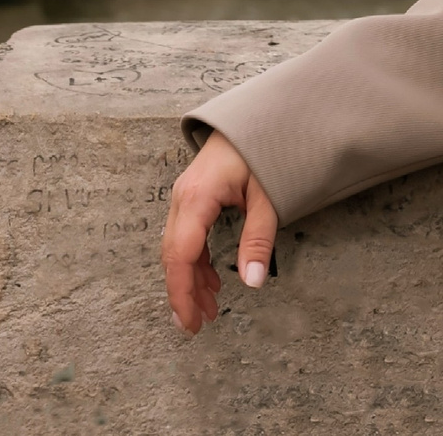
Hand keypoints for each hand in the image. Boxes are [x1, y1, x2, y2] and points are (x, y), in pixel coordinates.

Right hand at [160, 131, 279, 333]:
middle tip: (196, 326)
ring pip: (179, 248)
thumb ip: (259, 240)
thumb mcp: (268, 197)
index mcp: (196, 198)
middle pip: (174, 255)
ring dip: (191, 280)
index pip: (180, 255)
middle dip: (183, 292)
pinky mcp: (193, 197)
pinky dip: (197, 262)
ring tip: (208, 310)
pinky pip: (188, 236)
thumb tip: (252, 282)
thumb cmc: (263, 150)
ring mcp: (184, 197)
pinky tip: (211, 281)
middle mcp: (182, 198)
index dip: (182, 292)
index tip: (190, 321)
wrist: (259, 116)